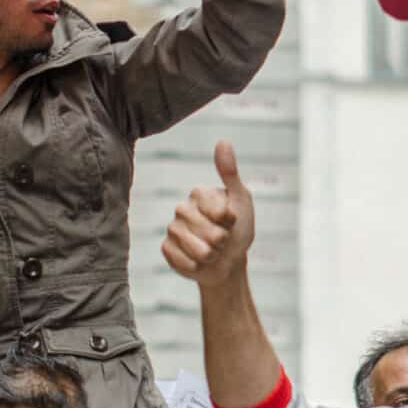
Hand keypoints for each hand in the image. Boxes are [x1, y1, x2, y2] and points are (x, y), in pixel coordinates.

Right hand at [162, 141, 256, 286]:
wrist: (229, 261)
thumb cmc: (238, 229)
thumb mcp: (241, 200)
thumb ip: (230, 173)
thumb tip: (222, 141)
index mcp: (199, 194)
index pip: (218, 211)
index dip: (230, 222)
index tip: (232, 221)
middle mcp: (182, 209)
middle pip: (208, 232)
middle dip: (222, 241)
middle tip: (223, 239)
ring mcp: (172, 229)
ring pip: (196, 248)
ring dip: (211, 255)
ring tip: (213, 251)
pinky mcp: (167, 249)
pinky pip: (183, 261)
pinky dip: (197, 266)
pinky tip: (199, 261)